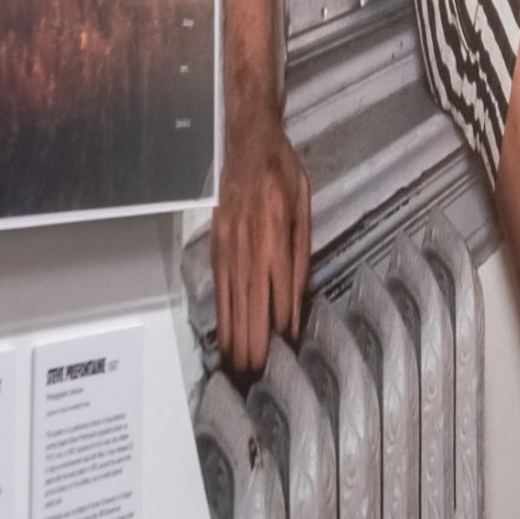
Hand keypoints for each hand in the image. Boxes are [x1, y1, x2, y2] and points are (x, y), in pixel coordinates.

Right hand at [211, 112, 311, 373]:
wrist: (247, 140)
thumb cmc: (283, 172)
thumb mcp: (304, 205)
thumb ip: (300, 251)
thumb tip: (296, 296)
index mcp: (276, 232)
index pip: (281, 289)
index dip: (283, 324)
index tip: (286, 353)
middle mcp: (249, 243)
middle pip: (251, 303)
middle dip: (253, 343)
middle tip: (255, 378)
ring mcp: (227, 245)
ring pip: (231, 300)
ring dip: (234, 336)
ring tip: (238, 368)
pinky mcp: (215, 244)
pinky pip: (219, 286)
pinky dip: (222, 313)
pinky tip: (224, 334)